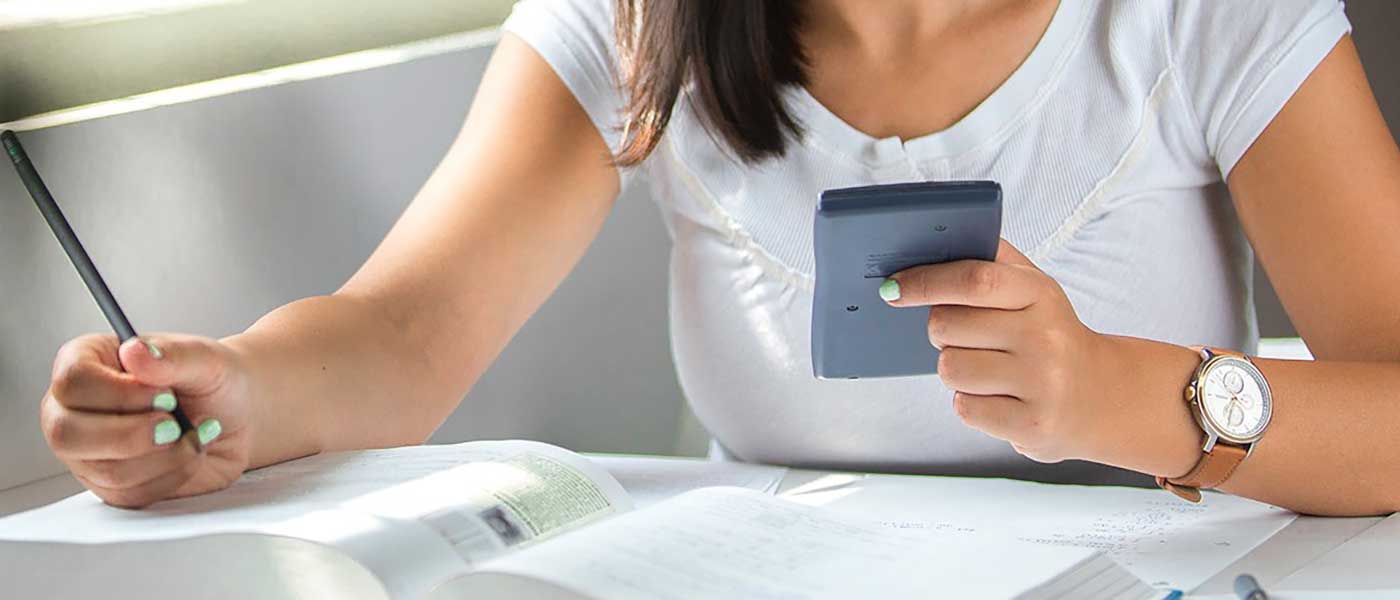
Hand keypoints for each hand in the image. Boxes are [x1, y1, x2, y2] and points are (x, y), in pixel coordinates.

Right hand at [40, 334, 251, 507]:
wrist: (237, 415)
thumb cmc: (214, 379)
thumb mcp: (204, 359)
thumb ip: (172, 356)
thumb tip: (135, 352)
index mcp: (87, 362)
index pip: (72, 381)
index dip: (119, 394)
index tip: (165, 395)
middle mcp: (75, 409)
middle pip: (67, 434)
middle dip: (131, 435)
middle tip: (175, 424)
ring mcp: (88, 451)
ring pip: (106, 470)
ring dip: (164, 457)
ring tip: (193, 434)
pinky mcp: (111, 485)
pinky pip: (131, 494)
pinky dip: (172, 476)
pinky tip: (189, 453)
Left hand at [881, 240, 1118, 463]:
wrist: (1100, 395)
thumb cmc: (1050, 334)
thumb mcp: (1034, 288)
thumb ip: (991, 260)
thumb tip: (933, 241)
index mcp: (1040, 293)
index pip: (973, 279)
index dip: (925, 281)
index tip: (893, 288)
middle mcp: (1044, 337)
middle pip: (947, 326)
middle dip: (941, 331)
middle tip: (965, 335)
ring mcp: (1040, 383)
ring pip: (950, 368)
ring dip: (956, 369)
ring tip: (988, 368)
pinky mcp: (1031, 424)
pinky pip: (964, 408)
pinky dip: (970, 402)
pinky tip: (997, 395)